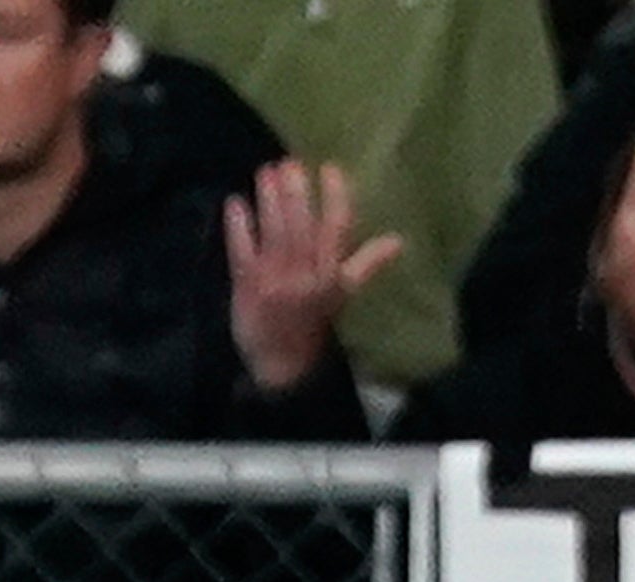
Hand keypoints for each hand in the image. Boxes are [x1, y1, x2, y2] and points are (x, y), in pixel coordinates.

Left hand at [224, 160, 401, 393]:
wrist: (282, 365)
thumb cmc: (313, 321)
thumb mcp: (343, 294)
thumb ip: (367, 264)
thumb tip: (399, 240)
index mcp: (331, 275)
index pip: (337, 230)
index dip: (335, 198)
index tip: (330, 168)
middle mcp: (305, 275)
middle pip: (302, 227)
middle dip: (296, 193)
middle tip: (289, 162)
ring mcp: (274, 280)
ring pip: (273, 234)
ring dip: (268, 201)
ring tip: (265, 171)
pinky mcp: (247, 286)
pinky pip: (241, 252)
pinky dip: (237, 228)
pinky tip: (235, 202)